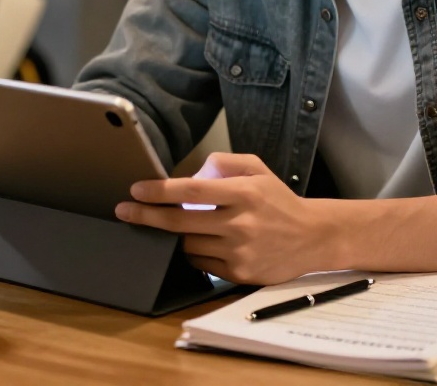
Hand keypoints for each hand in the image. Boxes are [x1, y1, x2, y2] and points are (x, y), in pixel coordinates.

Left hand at [115, 152, 338, 283]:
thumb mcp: (256, 169)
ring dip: (175, 235)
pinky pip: (201, 263)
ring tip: (176, 225)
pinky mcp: (239, 273)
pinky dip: (194, 252)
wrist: (312, 237)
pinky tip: (199, 242)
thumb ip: (223, 163)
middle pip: (180, 222)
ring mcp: (239, 251)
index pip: (190, 191)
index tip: (136, 190)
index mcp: (243, 193)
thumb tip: (189, 175)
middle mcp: (240, 223)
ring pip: (187, 245)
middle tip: (124, 211)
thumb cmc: (278, 200)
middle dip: (146, 216)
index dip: (159, 191)